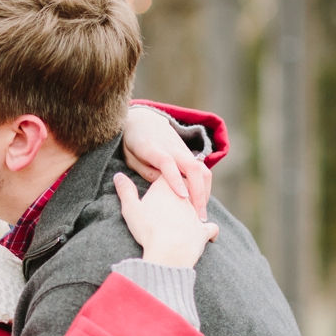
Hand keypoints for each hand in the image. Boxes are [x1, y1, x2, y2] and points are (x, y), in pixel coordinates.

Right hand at [114, 161, 218, 267]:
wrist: (169, 252)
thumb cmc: (148, 229)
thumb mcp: (130, 209)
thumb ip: (125, 191)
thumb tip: (118, 176)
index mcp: (166, 186)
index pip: (166, 174)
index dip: (161, 178)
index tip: (155, 183)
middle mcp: (184, 195)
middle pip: (184, 186)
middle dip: (179, 189)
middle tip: (169, 199)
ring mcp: (196, 213)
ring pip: (197, 204)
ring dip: (192, 208)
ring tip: (182, 217)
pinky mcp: (203, 231)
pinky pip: (210, 228)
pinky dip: (209, 231)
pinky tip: (206, 234)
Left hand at [122, 106, 211, 221]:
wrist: (144, 118)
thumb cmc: (132, 142)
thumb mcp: (130, 156)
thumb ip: (144, 169)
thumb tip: (160, 186)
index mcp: (151, 147)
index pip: (166, 162)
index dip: (174, 178)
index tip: (182, 196)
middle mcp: (171, 147)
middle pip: (192, 167)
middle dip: (198, 192)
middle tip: (199, 216)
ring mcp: (183, 149)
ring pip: (202, 169)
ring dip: (204, 192)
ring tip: (200, 214)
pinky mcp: (189, 153)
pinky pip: (202, 170)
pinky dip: (203, 187)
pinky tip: (199, 204)